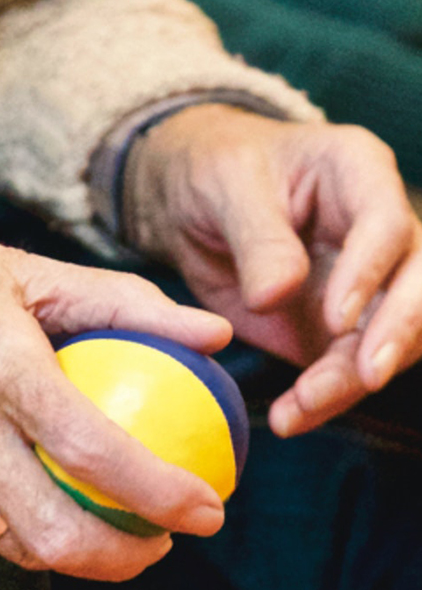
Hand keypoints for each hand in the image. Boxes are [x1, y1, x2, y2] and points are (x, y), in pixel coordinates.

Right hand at [0, 158, 233, 580]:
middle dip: (127, 558)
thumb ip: (122, 302)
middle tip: (162, 539)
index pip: (95, 452)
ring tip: (108, 524)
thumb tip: (212, 333)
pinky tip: (34, 499)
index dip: (164, 495)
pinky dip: (12, 527)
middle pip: (55, 535)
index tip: (207, 508)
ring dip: (73, 550)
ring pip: (11, 545)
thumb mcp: (20, 265)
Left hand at [126, 105, 421, 434]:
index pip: (388, 225)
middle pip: (417, 286)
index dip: (369, 273)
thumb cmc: (215, 172)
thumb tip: (276, 295)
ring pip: (389, 339)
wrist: (189, 203)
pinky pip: (346, 370)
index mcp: (359, 173)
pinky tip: (291, 417)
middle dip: (396, 334)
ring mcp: (368, 283)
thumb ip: (257, 238)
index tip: (336, 318)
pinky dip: (324, 399)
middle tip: (366, 376)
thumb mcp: (225, 187)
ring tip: (302, 407)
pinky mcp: (340, 329)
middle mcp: (380, 230)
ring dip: (353, 380)